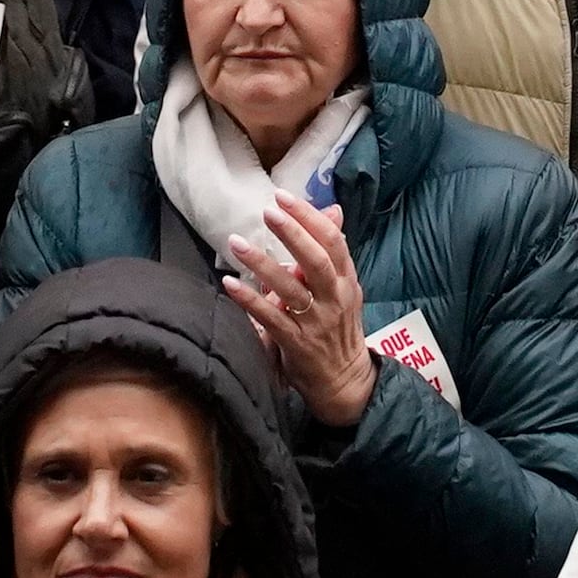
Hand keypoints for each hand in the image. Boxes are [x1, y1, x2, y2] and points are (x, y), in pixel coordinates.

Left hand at [220, 192, 377, 429]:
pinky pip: (271, 319)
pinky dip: (250, 301)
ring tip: (237, 243)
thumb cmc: (338, 327)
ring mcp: (316, 322)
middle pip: (316, 261)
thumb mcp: (344, 287)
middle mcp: (334, 298)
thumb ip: (332, 251)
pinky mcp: (297, 343)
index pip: (333, 242)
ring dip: (262, 264)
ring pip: (290, 289)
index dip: (309, 217)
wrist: (345, 380)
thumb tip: (332, 209)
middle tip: (268, 211)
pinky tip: (230, 284)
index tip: (284, 197)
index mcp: (347, 281)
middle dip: (293, 233)